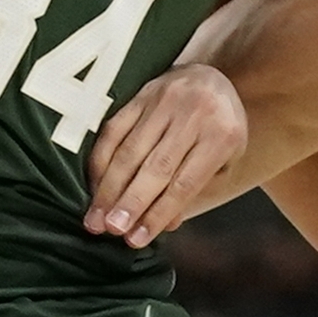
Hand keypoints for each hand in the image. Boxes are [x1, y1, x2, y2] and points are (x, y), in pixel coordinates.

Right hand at [84, 64, 245, 248]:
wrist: (211, 77)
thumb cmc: (218, 128)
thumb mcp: (224, 159)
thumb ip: (196, 190)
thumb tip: (165, 226)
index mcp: (222, 135)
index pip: (185, 182)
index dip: (159, 212)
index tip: (137, 239)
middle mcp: (193, 116)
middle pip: (156, 167)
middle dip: (131, 202)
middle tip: (111, 230)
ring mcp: (164, 102)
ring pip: (130, 150)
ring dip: (109, 188)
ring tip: (95, 218)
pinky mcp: (139, 94)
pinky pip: (114, 130)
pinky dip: (100, 161)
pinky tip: (93, 186)